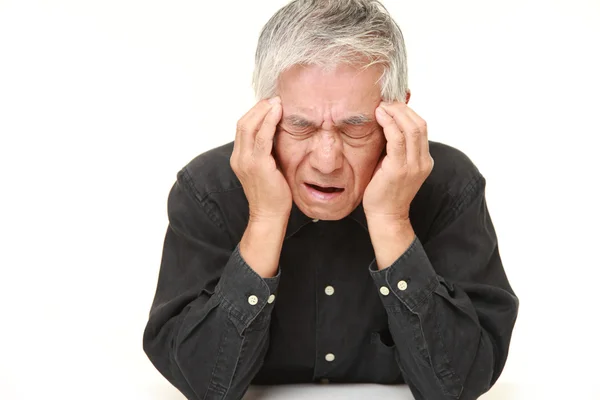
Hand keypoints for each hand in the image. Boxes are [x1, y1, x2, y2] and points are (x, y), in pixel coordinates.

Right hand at [230, 96, 291, 220]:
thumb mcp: (266, 169)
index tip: (269, 104)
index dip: (254, 113)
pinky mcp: (259, 164)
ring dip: (264, 111)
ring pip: (250, 126)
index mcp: (239, 158)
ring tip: (277, 102)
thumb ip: (266, 153)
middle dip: (258, 108)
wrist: (269, 215)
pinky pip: (262, 137)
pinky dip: (269, 122)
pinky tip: (278, 113)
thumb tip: (277, 136)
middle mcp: (239, 158)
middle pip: (243, 123)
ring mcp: (247, 161)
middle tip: (274, 99)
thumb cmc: (272, 195)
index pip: (242, 128)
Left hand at [362, 101, 433, 222]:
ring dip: (395, 113)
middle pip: (419, 124)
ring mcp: (413, 166)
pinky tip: (379, 117)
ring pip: (411, 128)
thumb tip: (387, 124)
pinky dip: (389, 124)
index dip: (407, 112)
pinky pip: (397, 139)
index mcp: (425, 160)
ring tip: (381, 107)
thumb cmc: (385, 192)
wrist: (386, 216)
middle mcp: (423, 161)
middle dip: (401, 109)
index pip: (421, 128)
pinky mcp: (399, 169)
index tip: (391, 105)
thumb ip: (396, 148)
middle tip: (384, 102)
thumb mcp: (395, 165)